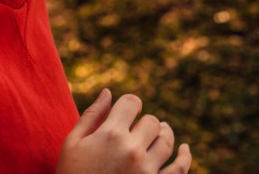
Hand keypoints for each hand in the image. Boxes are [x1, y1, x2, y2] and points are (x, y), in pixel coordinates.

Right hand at [56, 89, 191, 173]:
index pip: (131, 102)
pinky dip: (185, 156)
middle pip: (151, 122)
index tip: (126, 110)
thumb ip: (91, 116)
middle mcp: (132, 150)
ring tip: (159, 132)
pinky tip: (184, 149)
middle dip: (143, 122)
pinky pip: (180, 168)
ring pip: (166, 141)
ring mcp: (147, 170)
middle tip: (136, 128)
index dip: (129, 103)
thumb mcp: (73, 143)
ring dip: (163, 134)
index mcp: (110, 134)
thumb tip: (107, 92)